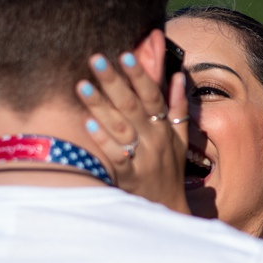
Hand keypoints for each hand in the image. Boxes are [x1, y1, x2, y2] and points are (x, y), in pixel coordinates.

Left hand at [77, 52, 189, 213]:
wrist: (167, 208)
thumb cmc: (171, 171)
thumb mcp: (181, 140)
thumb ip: (179, 108)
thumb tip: (178, 78)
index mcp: (164, 129)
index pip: (153, 96)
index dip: (140, 76)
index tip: (124, 54)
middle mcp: (154, 140)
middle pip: (132, 106)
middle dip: (114, 81)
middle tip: (95, 58)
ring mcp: (141, 158)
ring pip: (120, 127)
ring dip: (101, 105)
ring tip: (81, 84)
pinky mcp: (128, 175)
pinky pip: (115, 154)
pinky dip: (103, 139)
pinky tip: (87, 123)